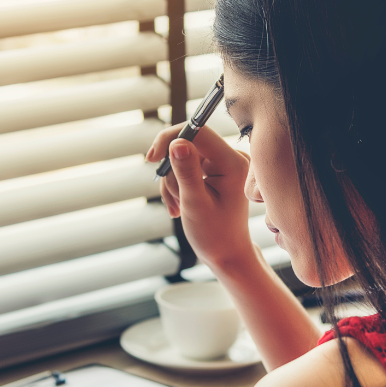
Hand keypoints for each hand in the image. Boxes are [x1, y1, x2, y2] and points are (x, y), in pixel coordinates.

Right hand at [146, 124, 255, 270]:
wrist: (226, 254)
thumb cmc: (214, 234)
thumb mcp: (195, 204)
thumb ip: (186, 171)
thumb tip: (176, 142)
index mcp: (233, 163)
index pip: (199, 132)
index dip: (170, 139)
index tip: (152, 159)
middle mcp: (232, 158)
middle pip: (188, 144)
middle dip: (173, 172)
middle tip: (175, 197)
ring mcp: (224, 164)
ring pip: (183, 157)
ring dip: (173, 182)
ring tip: (179, 207)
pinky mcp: (216, 170)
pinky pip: (187, 166)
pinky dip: (177, 185)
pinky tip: (180, 205)